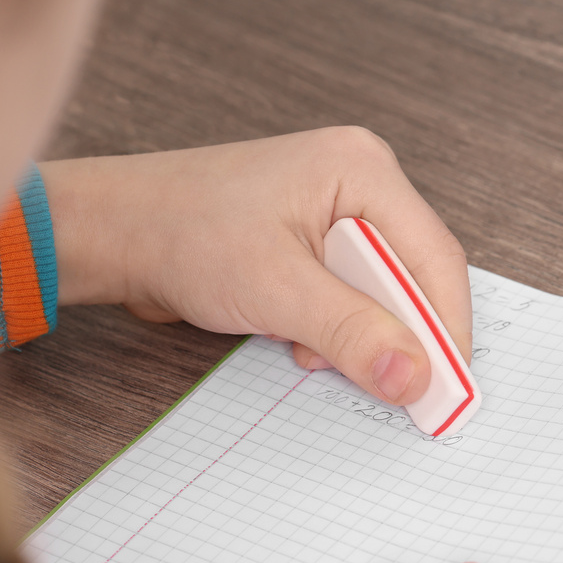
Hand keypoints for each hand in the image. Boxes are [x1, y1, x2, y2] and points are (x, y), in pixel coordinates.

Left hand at [39, 128, 470, 406]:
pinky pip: (347, 296)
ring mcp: (333, 212)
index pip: (435, 257)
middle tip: (392, 388)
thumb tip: (416, 377)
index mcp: (362, 170)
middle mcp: (357, 183)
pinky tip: (292, 336)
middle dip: (395, 333)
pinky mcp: (308, 243)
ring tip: (308, 347)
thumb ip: (353, 333)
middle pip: (412, 275)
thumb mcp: (277, 290)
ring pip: (379, 293)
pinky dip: (329, 328)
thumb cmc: (181, 233)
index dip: (447, 329)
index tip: (448, 392)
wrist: (113, 233)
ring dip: (353, 334)